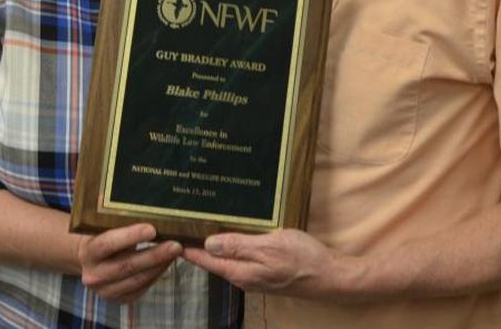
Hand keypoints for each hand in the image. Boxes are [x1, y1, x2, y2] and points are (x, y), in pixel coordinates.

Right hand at [77, 223, 181, 302]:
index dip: (130, 237)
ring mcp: (106, 290)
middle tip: (176, 245)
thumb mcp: (103, 225)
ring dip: (159, 266)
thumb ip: (114, 214)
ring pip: (137, 279)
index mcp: (88, 252)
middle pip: (126, 266)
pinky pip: (142, 288)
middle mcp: (94, 274)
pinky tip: (167, 262)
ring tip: (176, 251)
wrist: (91, 260)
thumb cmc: (103, 235)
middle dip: (154, 255)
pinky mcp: (119, 299)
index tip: (152, 229)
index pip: (107, 244)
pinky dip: (157, 274)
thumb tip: (130, 197)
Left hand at [183, 229, 351, 298]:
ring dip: (214, 245)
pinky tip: (232, 235)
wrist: (331, 276)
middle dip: (196, 245)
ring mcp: (255, 276)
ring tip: (200, 226)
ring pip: (227, 259)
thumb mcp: (269, 246)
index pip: (205, 260)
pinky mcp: (266, 272)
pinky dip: (231, 246)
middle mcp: (244, 277)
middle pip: (213, 261)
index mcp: (241, 272)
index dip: (187, 248)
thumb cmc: (302, 258)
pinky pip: (241, 258)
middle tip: (180, 224)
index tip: (168, 234)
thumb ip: (239, 246)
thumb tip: (208, 244)